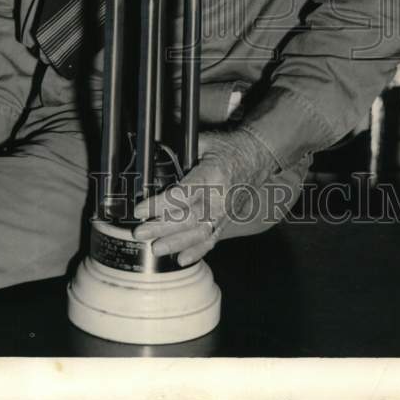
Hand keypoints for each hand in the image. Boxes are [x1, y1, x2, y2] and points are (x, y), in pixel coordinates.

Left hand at [132, 128, 273, 266]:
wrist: (259, 158)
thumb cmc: (230, 148)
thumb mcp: (205, 141)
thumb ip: (181, 149)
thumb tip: (154, 152)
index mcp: (213, 174)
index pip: (183, 194)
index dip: (160, 204)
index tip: (140, 210)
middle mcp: (220, 197)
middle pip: (189, 218)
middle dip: (162, 228)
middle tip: (140, 232)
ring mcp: (225, 212)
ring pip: (199, 233)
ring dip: (175, 243)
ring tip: (155, 248)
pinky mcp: (227, 220)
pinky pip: (212, 239)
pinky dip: (197, 251)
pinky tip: (181, 259)